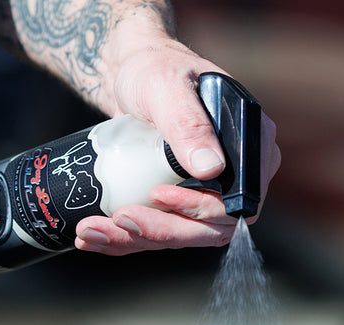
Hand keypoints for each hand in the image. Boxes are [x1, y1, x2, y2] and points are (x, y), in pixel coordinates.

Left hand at [76, 41, 280, 255]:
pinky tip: (96, 238)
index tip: (159, 196)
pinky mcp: (184, 204)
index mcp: (252, 147)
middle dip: (162, 231)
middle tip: (120, 220)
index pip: (240, 202)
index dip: (202, 211)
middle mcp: (238, 177)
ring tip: (92, 232)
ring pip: (184, 235)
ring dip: (137, 239)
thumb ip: (188, 123)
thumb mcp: (167, 87)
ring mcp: (212, 193)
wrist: (131, 73)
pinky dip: (129, 239)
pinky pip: (164, 232)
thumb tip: (211, 168)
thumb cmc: (154, 67)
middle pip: (212, 228)